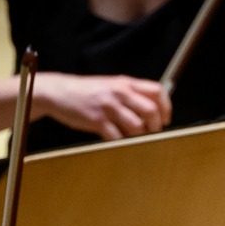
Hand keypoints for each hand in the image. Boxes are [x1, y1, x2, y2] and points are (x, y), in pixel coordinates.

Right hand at [34, 73, 170, 141]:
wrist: (58, 92)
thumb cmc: (87, 92)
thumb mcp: (111, 86)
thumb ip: (132, 95)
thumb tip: (155, 113)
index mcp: (125, 83)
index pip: (157, 91)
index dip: (166, 108)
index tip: (165, 119)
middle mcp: (119, 92)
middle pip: (151, 111)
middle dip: (156, 126)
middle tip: (151, 133)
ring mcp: (108, 106)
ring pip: (137, 126)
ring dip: (139, 136)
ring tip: (133, 137)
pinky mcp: (97, 120)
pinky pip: (118, 137)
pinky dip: (121, 142)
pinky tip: (117, 140)